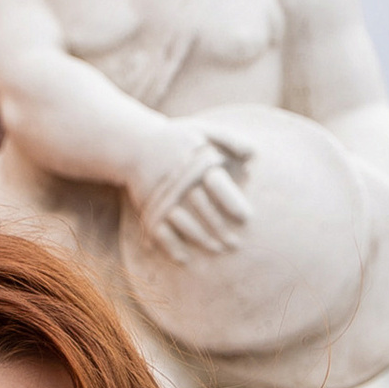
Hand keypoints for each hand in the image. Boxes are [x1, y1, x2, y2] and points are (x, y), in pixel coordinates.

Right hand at [130, 120, 251, 260]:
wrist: (134, 144)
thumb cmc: (177, 139)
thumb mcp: (201, 129)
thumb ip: (229, 138)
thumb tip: (253, 154)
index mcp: (195, 162)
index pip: (216, 184)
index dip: (231, 202)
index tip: (246, 218)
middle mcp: (179, 181)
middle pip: (203, 209)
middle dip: (220, 228)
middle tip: (236, 244)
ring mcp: (162, 196)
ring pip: (183, 222)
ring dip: (200, 239)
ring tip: (217, 250)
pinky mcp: (148, 208)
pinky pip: (159, 230)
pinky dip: (170, 246)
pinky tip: (184, 258)